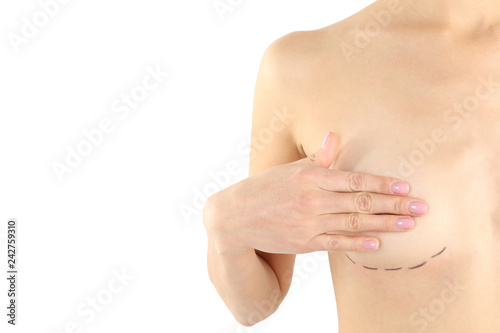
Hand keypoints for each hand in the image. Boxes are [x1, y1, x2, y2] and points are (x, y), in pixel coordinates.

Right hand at [203, 132, 426, 254]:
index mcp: (310, 177)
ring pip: (353, 223)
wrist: (236, 218)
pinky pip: (336, 243)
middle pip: (360, 202)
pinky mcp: (305, 243)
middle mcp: (312, 200)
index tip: (405, 187)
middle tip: (420, 208)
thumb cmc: (265, 188)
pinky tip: (378, 244)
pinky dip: (358, 243)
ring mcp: (308, 223)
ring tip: (409, 225)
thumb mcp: (290, 169)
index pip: (354, 180)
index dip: (382, 184)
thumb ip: (317, 157)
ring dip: (384, 225)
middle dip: (393, 205)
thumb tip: (335, 135)